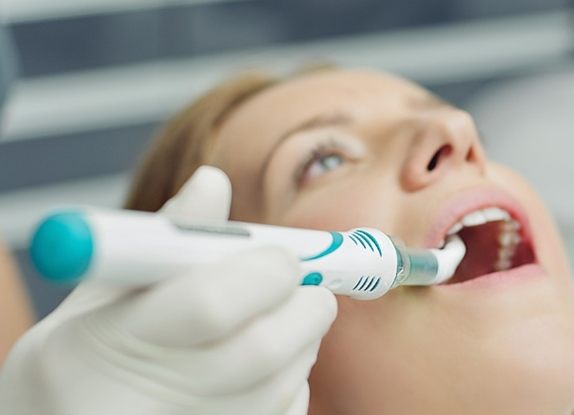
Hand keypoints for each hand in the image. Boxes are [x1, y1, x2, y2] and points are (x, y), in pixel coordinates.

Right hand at [0, 166, 336, 414]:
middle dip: (303, 304)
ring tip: (277, 316)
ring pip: (285, 381)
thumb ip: (162, 242)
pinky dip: (293, 376)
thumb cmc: (78, 362)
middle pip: (263, 348)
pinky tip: (264, 363)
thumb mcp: (99, 296)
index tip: (283, 255)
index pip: (209, 303)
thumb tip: (213, 181)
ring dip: (303, 337)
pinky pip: (287, 410)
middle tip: (299, 281)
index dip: (264, 271)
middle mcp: (150, 401)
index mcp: (108, 344)